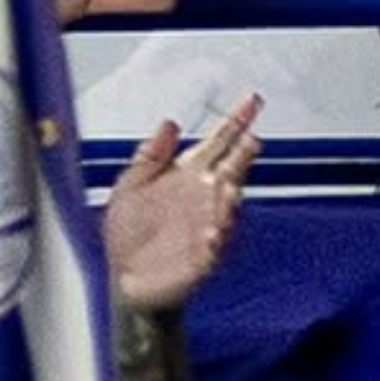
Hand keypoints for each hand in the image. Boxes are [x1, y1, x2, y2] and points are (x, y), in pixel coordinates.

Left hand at [104, 92, 260, 311]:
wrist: (127, 280)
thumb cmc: (130, 235)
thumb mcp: (130, 187)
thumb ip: (150, 156)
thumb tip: (168, 123)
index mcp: (187, 176)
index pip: (218, 143)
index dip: (235, 122)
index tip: (251, 101)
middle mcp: (204, 197)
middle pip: (232, 170)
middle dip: (242, 157)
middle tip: (249, 142)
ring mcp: (208, 226)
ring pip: (228, 206)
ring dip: (229, 196)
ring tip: (229, 184)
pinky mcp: (205, 256)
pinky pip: (216, 245)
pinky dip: (216, 238)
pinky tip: (214, 232)